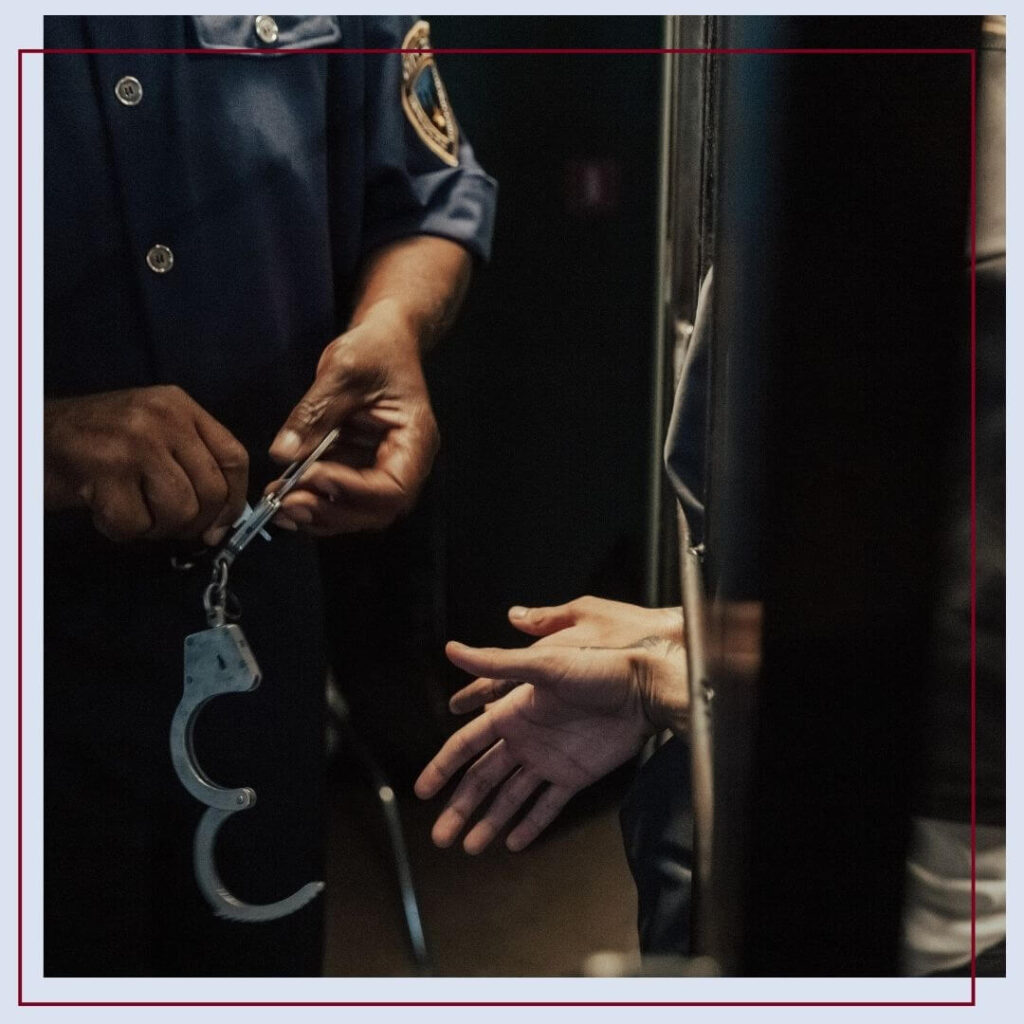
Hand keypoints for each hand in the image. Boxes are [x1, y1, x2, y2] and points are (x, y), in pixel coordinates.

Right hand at [44, 386, 248, 543]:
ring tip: (133, 512)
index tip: (220, 525)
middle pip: (212, 491)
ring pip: (180, 512)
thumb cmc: (97, 443)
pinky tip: (104, 510)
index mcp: (179, 406)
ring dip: (157, 528)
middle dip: (194, 523)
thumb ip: (191, 463)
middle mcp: (162, 418)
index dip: (235, 501)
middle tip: (167, 525)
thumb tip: (221, 523)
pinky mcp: (105, 470)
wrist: (30, 435)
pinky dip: (122, 530)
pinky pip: (136, 524)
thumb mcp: (152, 433)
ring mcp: (134, 442)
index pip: (233, 458)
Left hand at [267, 310, 438, 535]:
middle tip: (289, 503)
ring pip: (358, 512)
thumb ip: (314, 412)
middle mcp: (405, 463)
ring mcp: (381, 469)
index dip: (354, 490)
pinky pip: (341, 498)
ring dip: (320, 515)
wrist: (383, 340)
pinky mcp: (359, 469)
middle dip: (333, 512)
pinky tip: (284, 498)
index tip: (313, 475)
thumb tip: (284, 454)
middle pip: (377, 510)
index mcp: (415, 439)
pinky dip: (315, 504)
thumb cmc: (375, 349)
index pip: (393, 486)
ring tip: (280, 505)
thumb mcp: (343, 370)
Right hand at [415, 602, 687, 854]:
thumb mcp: (544, 664)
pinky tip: (512, 843)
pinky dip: (529, 824)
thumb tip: (451, 648)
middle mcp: (525, 738)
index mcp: (512, 712)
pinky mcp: (575, 774)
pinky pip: (547, 805)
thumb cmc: (597, 666)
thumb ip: (496, 661)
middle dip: (460, 807)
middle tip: (439, 837)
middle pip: (483, 779)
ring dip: (489, 822)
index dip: (443, 766)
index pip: (467, 745)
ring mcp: (549, 759)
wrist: (644, 685)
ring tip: (469, 848)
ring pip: (510, 797)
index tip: (423, 790)